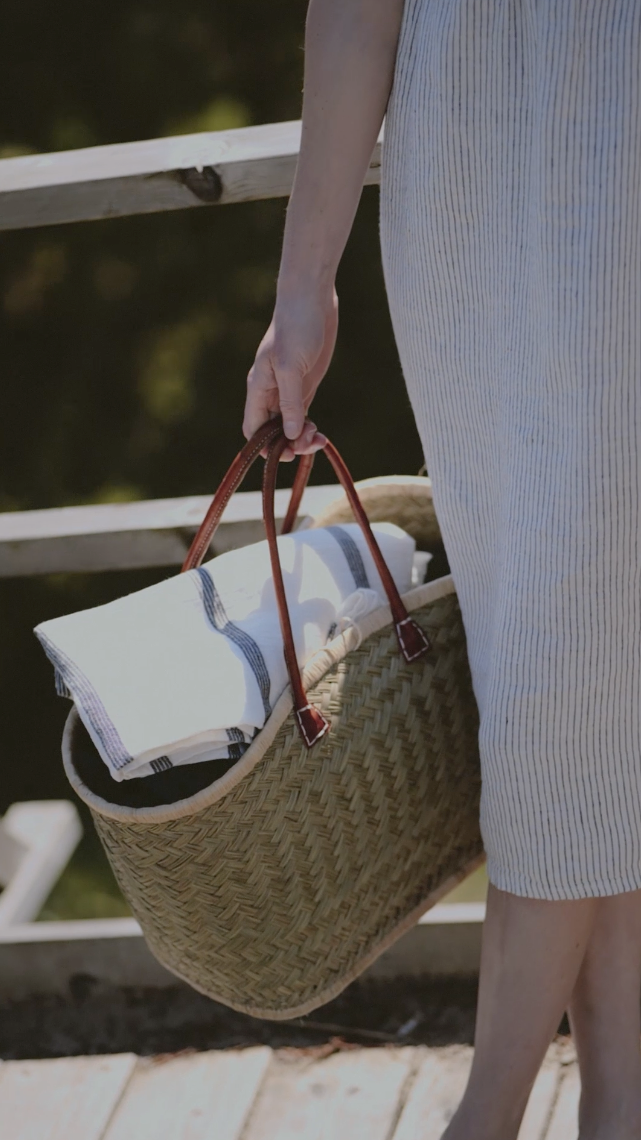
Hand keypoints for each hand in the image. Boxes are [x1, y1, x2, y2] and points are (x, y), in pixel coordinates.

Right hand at [243, 285, 337, 459]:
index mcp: (258, 388)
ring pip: (289, 426)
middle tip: (311, 443)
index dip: (264, 446)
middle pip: (272, 432)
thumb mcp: (291, 367)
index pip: (253, 428)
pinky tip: (320, 432)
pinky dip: (308, 427)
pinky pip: (302, 415)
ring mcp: (287, 389)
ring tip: (320, 437)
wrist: (311, 299)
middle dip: (289, 443)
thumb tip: (290, 435)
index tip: (286, 452)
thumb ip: (290, 403)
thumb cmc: (296, 327)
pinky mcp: (304, 385)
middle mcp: (270, 392)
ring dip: (301, 438)